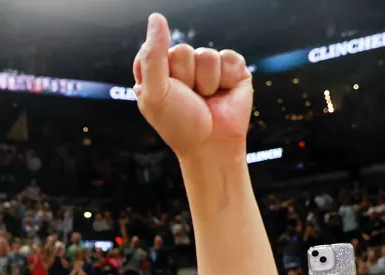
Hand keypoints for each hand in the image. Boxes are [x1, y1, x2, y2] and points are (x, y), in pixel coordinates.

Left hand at [133, 13, 251, 159]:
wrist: (211, 146)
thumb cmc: (179, 125)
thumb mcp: (155, 93)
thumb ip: (152, 55)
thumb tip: (156, 17)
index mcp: (158, 71)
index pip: (154, 50)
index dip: (160, 72)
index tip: (165, 93)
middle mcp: (182, 67)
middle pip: (181, 50)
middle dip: (185, 78)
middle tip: (189, 99)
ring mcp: (207, 67)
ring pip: (205, 54)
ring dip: (206, 83)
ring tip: (206, 99)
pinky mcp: (231, 69)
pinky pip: (228, 57)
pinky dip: (225, 79)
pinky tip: (222, 94)